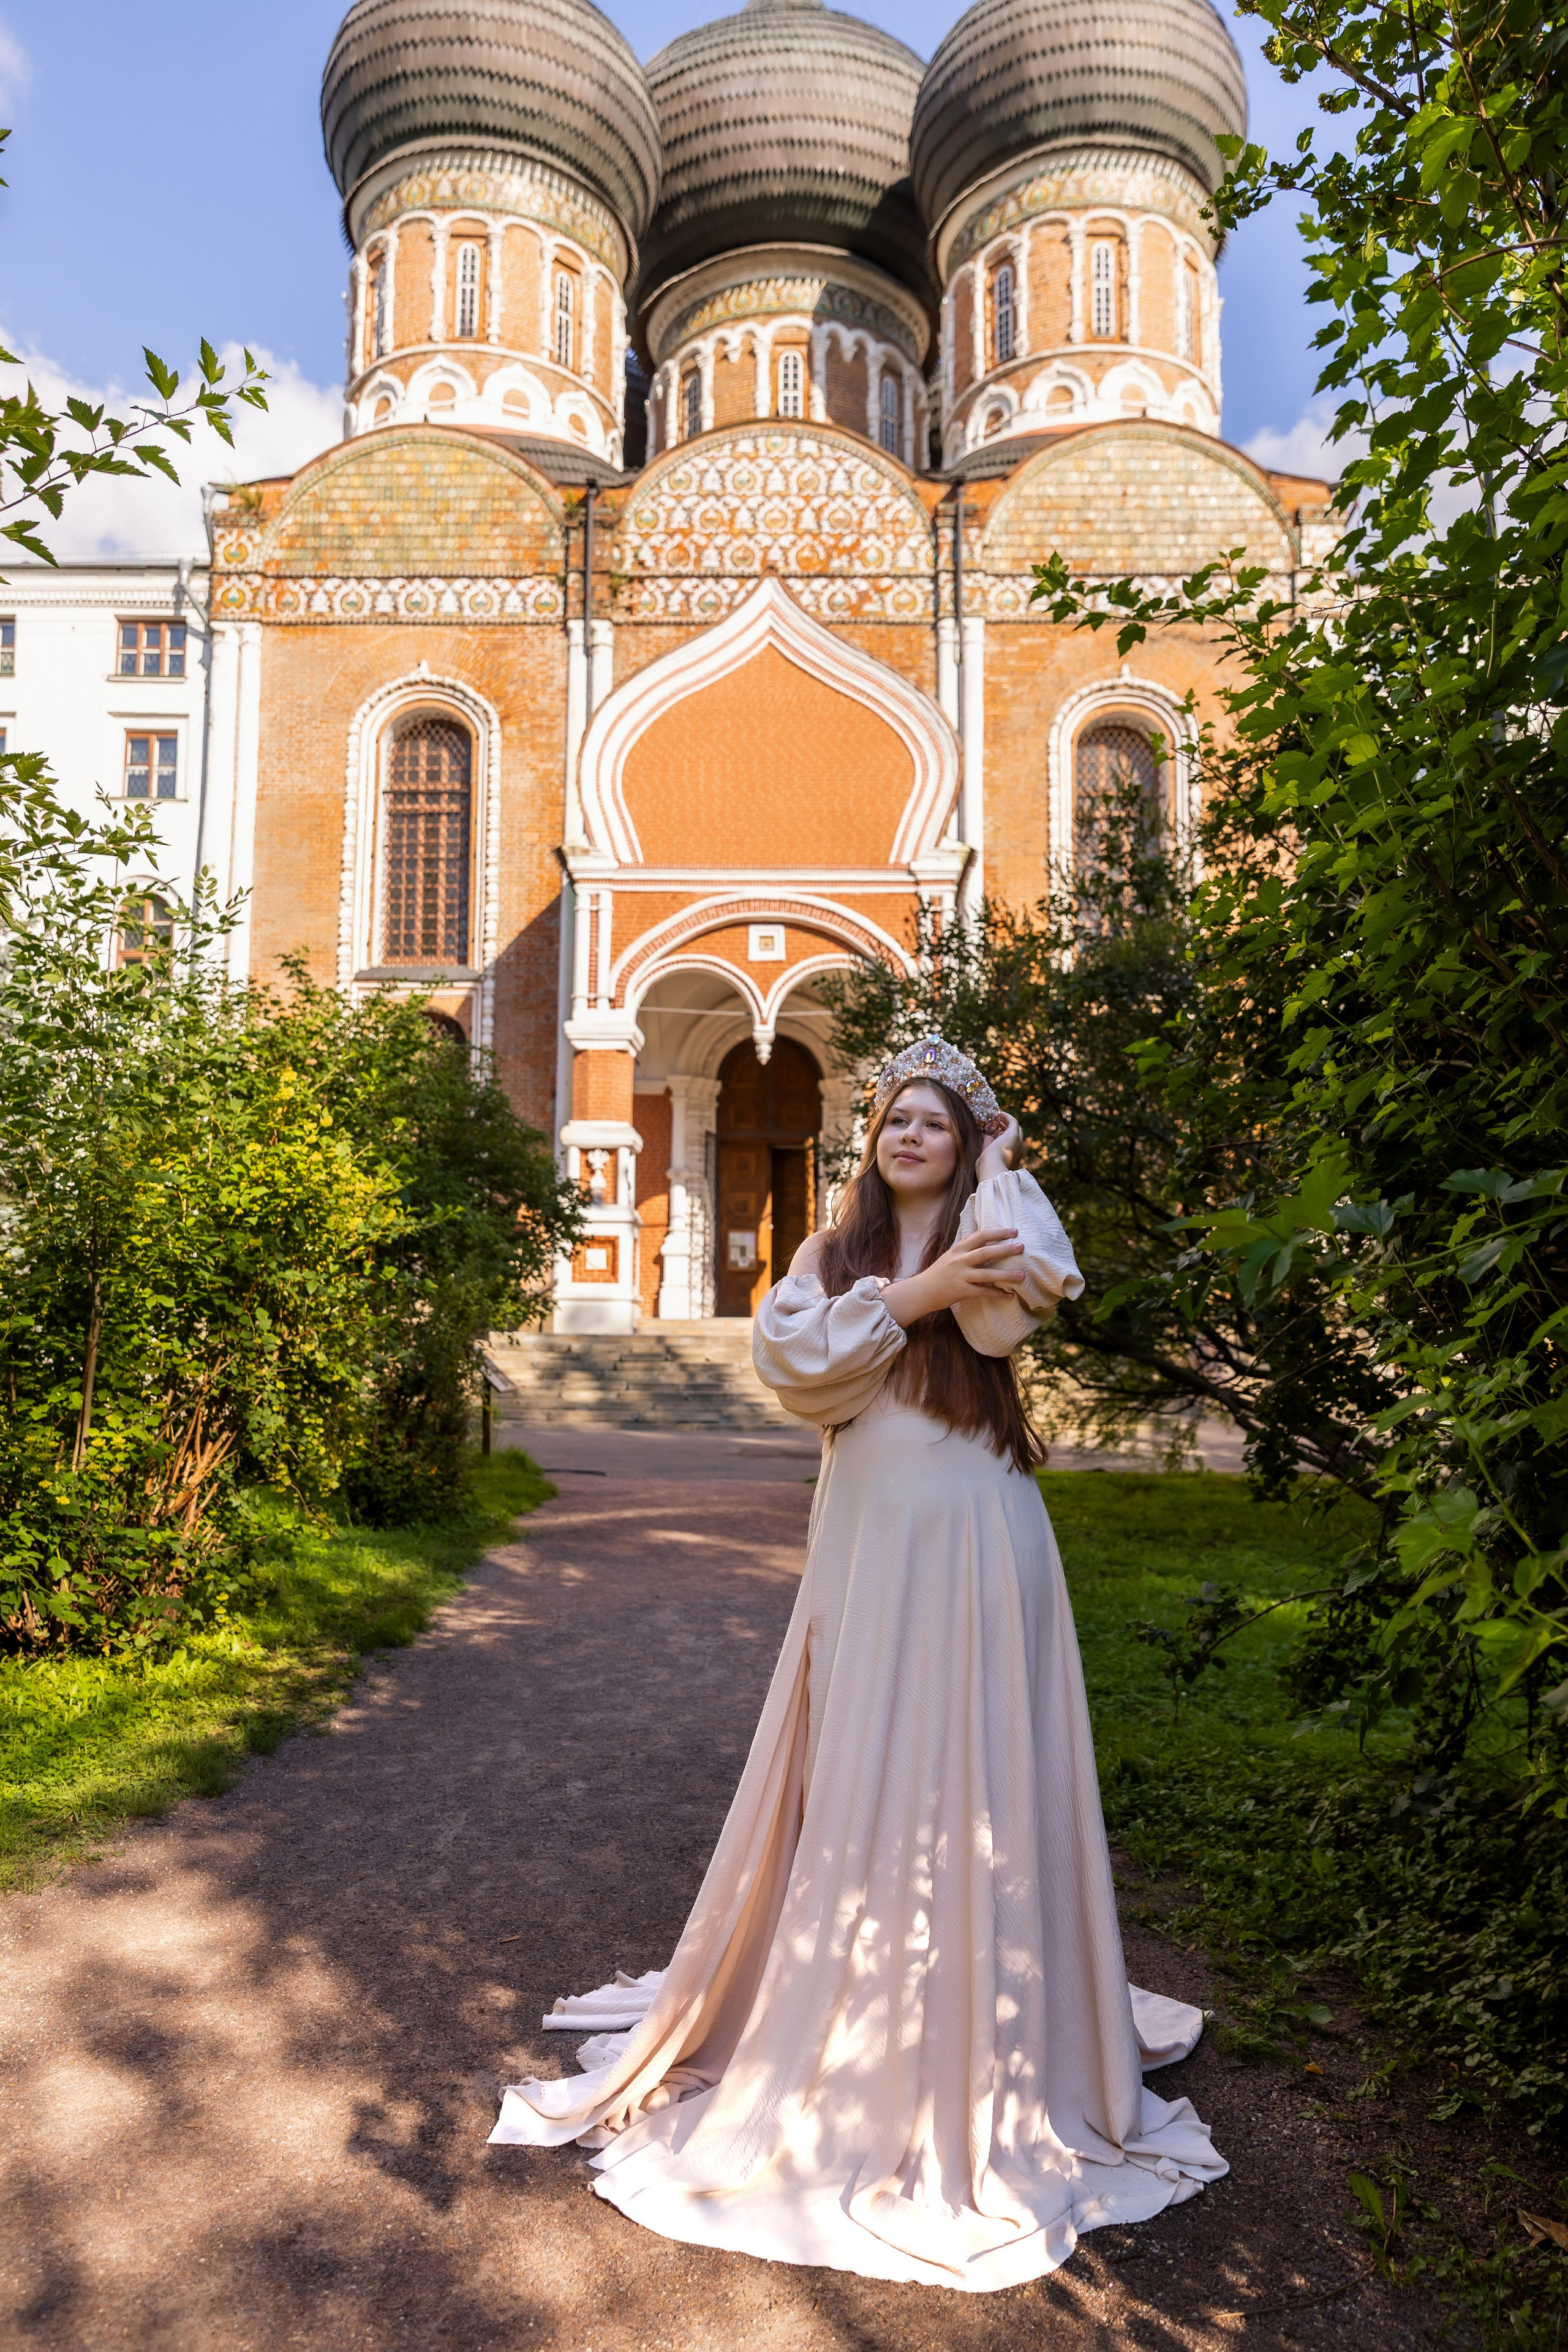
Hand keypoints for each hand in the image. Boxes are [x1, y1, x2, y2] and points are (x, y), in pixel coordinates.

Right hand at [881, 1226, 1025, 1326]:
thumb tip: (984, 1235)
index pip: (980, 1235)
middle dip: (1005, 1249)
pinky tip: (1009, 1295)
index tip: (1013, 1230)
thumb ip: (966, 1247)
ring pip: (987, 1274)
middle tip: (1022, 1246)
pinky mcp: (961, 1291)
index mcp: (958, 1249)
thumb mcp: (950, 1256)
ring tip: (1022, 1275)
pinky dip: (997, 1294)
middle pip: (986, 1252)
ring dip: (1007, 1275)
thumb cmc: (938, 1273)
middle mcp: (959, 1260)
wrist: (921, 1291)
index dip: (998, 1232)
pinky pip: (983, 1292)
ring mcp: (960, 1276)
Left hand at [976, 1116, 1022, 1181]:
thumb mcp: (987, 1158)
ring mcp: (1018, 1143)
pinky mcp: (1014, 1134)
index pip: (1011, 1147)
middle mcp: (1018, 1151)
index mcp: (1012, 1160)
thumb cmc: (987, 1168)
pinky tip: (1000, 1114)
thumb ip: (988, 1148)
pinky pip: (1013, 1122)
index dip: (1004, 1139)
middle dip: (1008, 1129)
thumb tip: (988, 1137)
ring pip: (1017, 1129)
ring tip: (1000, 1117)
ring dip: (1008, 1122)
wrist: (992, 1169)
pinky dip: (1007, 1117)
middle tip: (999, 1124)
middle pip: (1016, 1136)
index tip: (996, 1133)